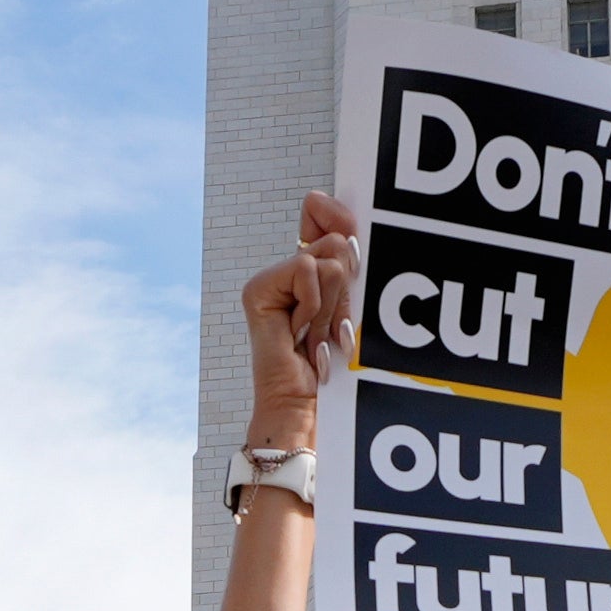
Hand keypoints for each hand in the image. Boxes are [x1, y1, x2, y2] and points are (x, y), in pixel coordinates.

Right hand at [242, 193, 357, 458]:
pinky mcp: (257, 289)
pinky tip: (301, 334)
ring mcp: (271, 279)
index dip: (343, 223)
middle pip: (337, 241)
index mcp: (313, 272)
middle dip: (346, 291)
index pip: (327, 217)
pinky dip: (313, 306)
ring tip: (317, 336)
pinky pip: (305, 270)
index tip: (353, 256)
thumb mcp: (351, 303)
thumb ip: (343, 257)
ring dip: (332, 306)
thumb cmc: (335, 366)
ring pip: (325, 258)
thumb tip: (321, 204)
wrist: (306, 406)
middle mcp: (289, 271)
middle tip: (332, 327)